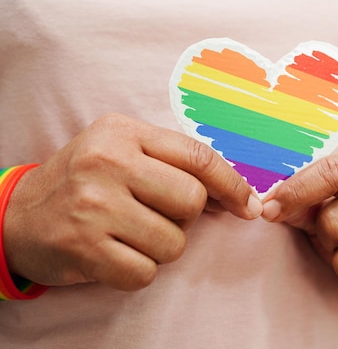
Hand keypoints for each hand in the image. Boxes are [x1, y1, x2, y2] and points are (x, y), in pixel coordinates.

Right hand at [4, 113, 260, 290]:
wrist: (17, 215)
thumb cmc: (85, 182)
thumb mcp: (124, 152)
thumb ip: (176, 165)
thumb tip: (239, 198)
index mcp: (123, 132)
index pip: (198, 156)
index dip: (232, 184)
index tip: (248, 206)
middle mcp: (107, 162)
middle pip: (192, 201)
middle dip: (186, 217)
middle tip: (157, 215)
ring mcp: (93, 205)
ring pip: (174, 243)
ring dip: (160, 246)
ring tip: (130, 233)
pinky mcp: (83, 247)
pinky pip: (146, 272)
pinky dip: (138, 270)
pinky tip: (115, 253)